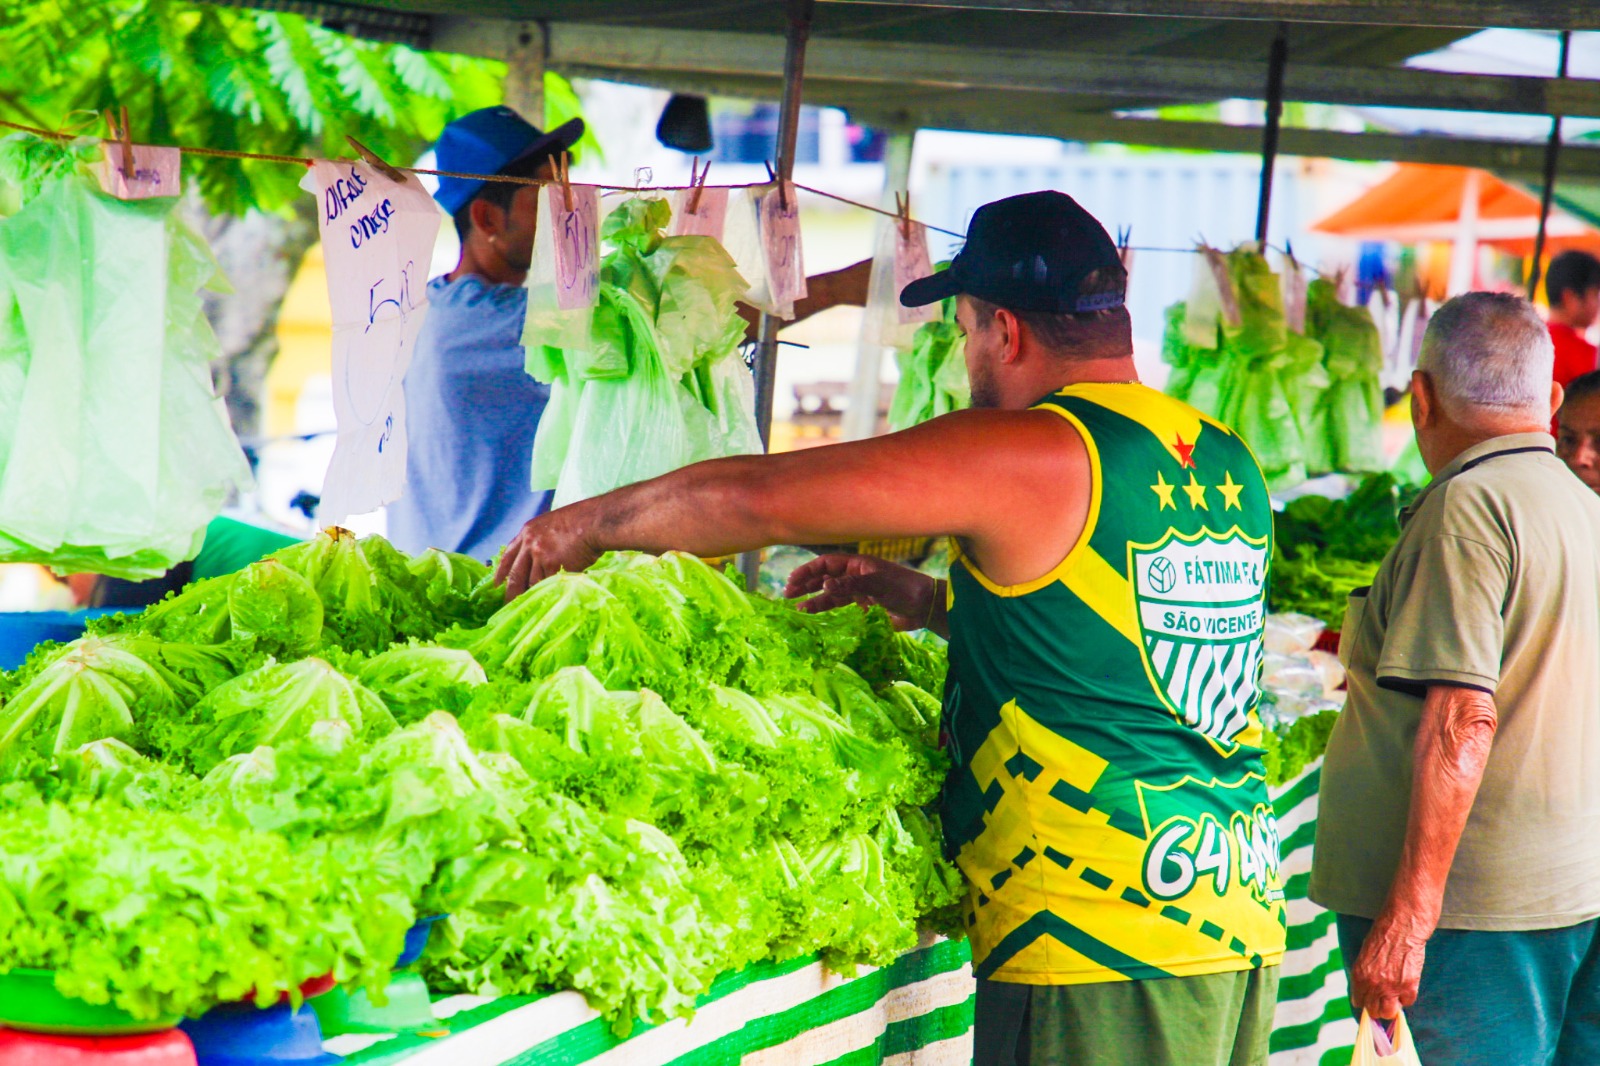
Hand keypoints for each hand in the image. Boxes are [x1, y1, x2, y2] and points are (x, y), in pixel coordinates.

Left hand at [494, 506, 599, 599]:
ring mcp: (540, 556)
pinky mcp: (552, 566)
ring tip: (539, 601)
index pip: (508, 555)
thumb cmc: (580, 521)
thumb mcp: (551, 524)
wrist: (593, 522)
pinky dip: (553, 589)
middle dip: (512, 592)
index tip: (497, 584)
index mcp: (527, 532)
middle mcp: (529, 544)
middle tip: (510, 605)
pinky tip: (557, 592)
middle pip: (516, 574)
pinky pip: (549, 583)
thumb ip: (540, 539)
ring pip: (533, 582)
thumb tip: (537, 559)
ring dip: (537, 591)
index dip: (501, 571)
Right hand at [785, 554, 934, 630]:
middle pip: (824, 577)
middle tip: (788, 594)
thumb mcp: (878, 584)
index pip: (826, 563)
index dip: (808, 570)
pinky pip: (840, 606)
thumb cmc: (905, 589)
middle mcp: (855, 576)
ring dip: (814, 599)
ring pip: (830, 593)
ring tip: (798, 608)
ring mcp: (858, 591)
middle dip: (806, 584)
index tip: (792, 581)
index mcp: (858, 564)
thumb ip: (851, 585)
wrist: (924, 607)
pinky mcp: (863, 606)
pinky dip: (826, 609)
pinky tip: (814, 614)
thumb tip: (825, 584)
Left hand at [1350, 911, 1429, 1020]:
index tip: (1369, 1000)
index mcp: (1359, 976)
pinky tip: (1405, 986)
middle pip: (1373, 1010)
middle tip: (1382, 1000)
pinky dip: (1407, 997)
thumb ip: (1364, 975)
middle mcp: (1373, 985)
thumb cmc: (1382, 936)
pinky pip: (1407, 1002)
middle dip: (1377, 1007)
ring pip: (1389, 1012)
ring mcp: (1391, 988)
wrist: (1402, 927)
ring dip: (1391, 1008)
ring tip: (1393, 999)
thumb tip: (1365, 990)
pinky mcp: (1409, 987)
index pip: (1358, 1001)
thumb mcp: (1364, 955)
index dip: (1365, 1001)